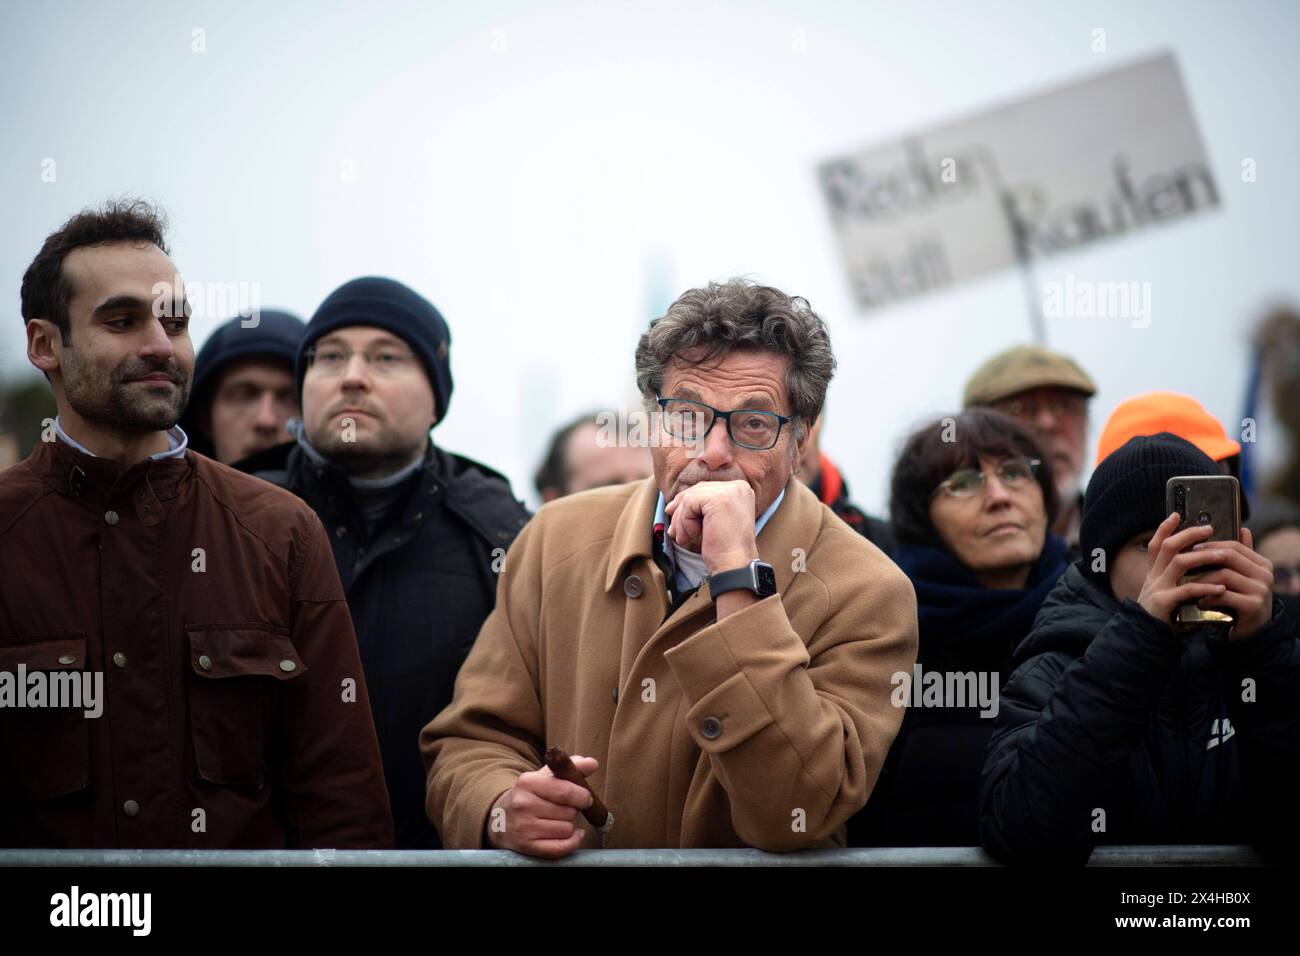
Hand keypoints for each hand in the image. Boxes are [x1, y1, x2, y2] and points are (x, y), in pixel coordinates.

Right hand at [485, 755, 598, 857]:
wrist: (500, 818)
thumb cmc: (530, 795)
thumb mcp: (545, 776)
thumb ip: (570, 767)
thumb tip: (592, 763)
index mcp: (528, 782)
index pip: (565, 791)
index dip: (582, 796)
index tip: (586, 797)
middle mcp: (523, 804)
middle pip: (569, 811)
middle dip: (573, 810)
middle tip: (565, 808)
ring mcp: (523, 827)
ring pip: (567, 829)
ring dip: (569, 826)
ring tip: (557, 820)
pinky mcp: (526, 846)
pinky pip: (561, 848)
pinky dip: (572, 842)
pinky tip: (570, 834)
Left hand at [663, 479, 758, 573]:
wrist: (734, 566)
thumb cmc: (723, 548)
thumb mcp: (712, 521)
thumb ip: (700, 507)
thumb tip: (672, 504)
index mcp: (740, 490)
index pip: (705, 489)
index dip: (687, 503)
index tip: (673, 516)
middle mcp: (738, 487)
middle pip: (697, 490)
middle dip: (680, 511)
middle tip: (672, 530)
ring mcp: (730, 491)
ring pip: (690, 497)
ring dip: (681, 520)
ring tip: (685, 538)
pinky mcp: (719, 498)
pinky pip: (689, 503)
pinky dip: (685, 522)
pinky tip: (692, 536)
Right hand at [1136, 512, 1228, 626]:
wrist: (1144, 637)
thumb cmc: (1162, 616)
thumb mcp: (1167, 593)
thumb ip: (1179, 581)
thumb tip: (1200, 568)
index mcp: (1153, 573)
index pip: (1156, 545)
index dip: (1164, 528)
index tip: (1176, 514)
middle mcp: (1153, 577)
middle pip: (1168, 547)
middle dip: (1188, 535)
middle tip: (1209, 528)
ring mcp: (1157, 588)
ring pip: (1178, 562)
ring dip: (1202, 556)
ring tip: (1222, 555)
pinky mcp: (1164, 602)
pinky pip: (1186, 590)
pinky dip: (1205, 587)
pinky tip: (1221, 587)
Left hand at [1188, 527, 1274, 639]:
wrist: (1253, 631)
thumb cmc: (1242, 599)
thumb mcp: (1243, 576)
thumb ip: (1241, 555)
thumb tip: (1243, 528)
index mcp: (1262, 563)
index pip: (1234, 546)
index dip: (1211, 545)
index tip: (1191, 548)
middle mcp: (1265, 574)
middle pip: (1229, 557)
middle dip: (1203, 558)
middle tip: (1184, 563)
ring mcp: (1261, 590)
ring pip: (1224, 575)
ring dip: (1202, 580)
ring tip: (1189, 586)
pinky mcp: (1253, 606)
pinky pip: (1224, 595)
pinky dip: (1208, 597)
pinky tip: (1200, 602)